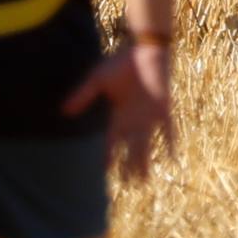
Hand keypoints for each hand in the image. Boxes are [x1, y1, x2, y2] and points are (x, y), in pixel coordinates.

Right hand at [64, 40, 175, 182]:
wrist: (145, 51)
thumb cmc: (119, 63)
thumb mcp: (97, 80)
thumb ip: (83, 96)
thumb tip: (64, 112)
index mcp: (117, 114)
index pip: (112, 141)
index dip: (109, 156)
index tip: (105, 172)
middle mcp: (134, 120)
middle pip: (131, 150)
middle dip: (129, 168)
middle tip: (129, 186)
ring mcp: (149, 117)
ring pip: (147, 147)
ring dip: (145, 163)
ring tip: (144, 181)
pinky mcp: (164, 110)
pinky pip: (169, 131)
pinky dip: (171, 144)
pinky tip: (173, 160)